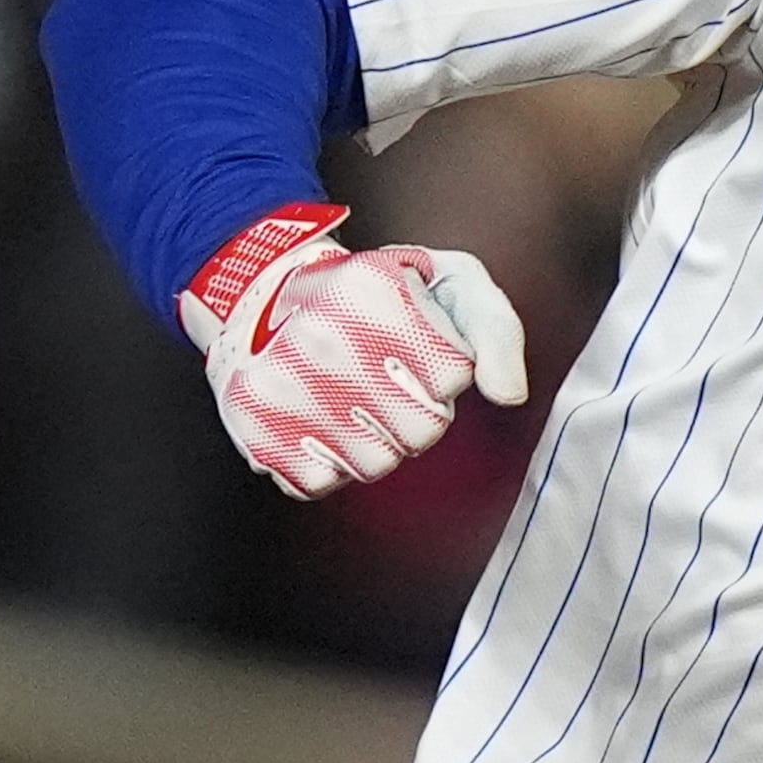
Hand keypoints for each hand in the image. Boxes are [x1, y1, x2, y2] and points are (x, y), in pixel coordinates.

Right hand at [177, 202, 528, 497]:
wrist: (264, 293)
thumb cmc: (376, 292)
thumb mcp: (450, 281)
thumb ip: (495, 330)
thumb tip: (509, 395)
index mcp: (372, 295)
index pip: (452, 375)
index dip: (445, 367)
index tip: (417, 345)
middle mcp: (321, 340)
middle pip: (423, 430)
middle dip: (418, 410)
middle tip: (387, 378)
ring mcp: (281, 388)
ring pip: (376, 464)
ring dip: (376, 440)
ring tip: (353, 399)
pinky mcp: (254, 429)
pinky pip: (321, 482)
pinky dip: (329, 462)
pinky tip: (320, 423)